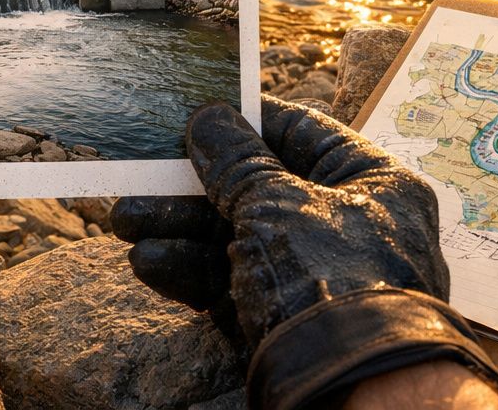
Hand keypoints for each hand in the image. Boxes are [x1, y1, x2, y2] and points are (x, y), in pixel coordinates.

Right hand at [114, 97, 497, 409]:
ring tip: (124, 223)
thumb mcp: (274, 203)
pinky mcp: (288, 320)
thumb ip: (234, 161)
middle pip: (259, 188)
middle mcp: (351, 224)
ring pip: (238, 238)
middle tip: (140, 177)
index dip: (244, 122)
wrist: (351, 389)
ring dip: (180, 229)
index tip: (193, 115)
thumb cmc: (327, 275)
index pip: (301, 133)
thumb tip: (207, 118)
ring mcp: (318, 275)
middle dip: (193, 186)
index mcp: (373, 182)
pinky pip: (236, 284)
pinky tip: (147, 263)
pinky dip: (192, 273)